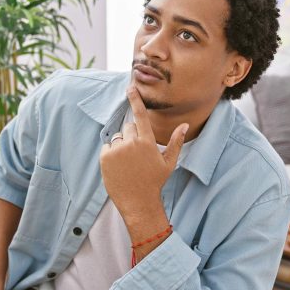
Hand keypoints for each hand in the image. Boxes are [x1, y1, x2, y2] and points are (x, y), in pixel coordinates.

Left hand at [99, 85, 187, 221]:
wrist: (138, 202)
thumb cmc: (155, 182)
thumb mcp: (168, 163)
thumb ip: (176, 142)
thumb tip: (184, 125)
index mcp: (148, 142)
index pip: (140, 116)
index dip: (135, 100)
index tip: (130, 87)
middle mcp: (132, 143)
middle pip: (129, 128)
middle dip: (132, 137)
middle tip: (137, 156)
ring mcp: (117, 150)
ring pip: (118, 137)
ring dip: (121, 146)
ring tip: (128, 164)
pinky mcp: (105, 157)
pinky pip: (107, 147)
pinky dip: (111, 154)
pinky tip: (119, 167)